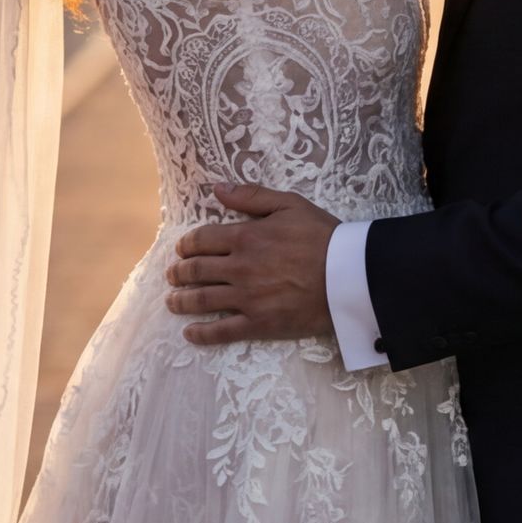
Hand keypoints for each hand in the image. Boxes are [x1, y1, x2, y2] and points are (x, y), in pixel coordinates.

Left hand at [166, 184, 337, 345]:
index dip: (186, 244)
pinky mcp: (258, 323)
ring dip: (181, 301)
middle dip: (179, 273)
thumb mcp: (290, 204)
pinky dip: (202, 333)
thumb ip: (252, 196)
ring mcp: (246, 298)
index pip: (202, 240)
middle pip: (196, 271)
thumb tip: (217, 188)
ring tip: (172, 301)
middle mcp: (239, 268)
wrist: (348, 275)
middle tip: (173, 275)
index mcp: (245, 237)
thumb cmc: (323, 236)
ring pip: (202, 300)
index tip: (181, 249)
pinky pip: (222, 331)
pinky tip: (190, 333)